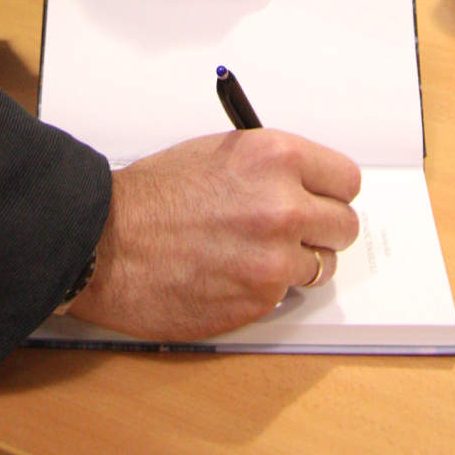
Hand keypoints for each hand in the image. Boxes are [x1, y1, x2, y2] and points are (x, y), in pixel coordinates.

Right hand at [65, 130, 361, 338]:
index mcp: (276, 158)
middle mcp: (284, 208)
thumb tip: (306, 184)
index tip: (323, 197)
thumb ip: (272, 168)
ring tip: (254, 253)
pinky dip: (266, 288)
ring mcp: (274, 261)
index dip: (331, 191)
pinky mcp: (260, 302)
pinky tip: (233, 274)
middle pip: (344, 226)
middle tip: (296, 230)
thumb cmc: (154, 196)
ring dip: (296, 262)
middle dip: (323, 229)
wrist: (108, 243)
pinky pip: (286, 295)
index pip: (346, 180)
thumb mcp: (221, 152)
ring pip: (320, 266)